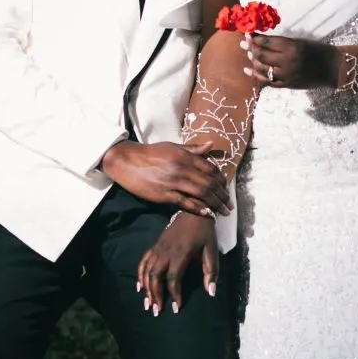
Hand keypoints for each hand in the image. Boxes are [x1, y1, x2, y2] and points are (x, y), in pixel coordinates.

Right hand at [101, 139, 230, 215]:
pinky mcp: (164, 195)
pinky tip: (207, 213)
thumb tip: (212, 145)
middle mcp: (182, 169)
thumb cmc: (151, 153)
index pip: (210, 169)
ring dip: (215, 204)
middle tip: (229, 205)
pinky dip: (198, 208)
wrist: (127, 162)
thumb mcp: (173, 147)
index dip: (222, 180)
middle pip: (209, 183)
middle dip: (222, 195)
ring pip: (201, 194)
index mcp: (185, 156)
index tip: (227, 189)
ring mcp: (173, 182)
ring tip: (223, 212)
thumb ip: (193, 148)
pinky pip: (185, 203)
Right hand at [136, 213, 218, 315]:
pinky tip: (140, 287)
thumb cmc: (204, 232)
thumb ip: (211, 271)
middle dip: (155, 295)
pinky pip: (143, 262)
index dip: (174, 295)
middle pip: (155, 277)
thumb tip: (211, 292)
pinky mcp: (154, 246)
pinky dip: (140, 275)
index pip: (173, 278)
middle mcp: (166, 252)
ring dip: (146, 288)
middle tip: (156, 311)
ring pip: (147, 271)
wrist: (193, 211)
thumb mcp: (212, 250)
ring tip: (148, 304)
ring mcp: (158, 248)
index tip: (176, 308)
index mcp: (181, 254)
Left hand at [243, 33, 341, 90]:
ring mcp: (287, 75)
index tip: (247, 34)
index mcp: (292, 47)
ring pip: (263, 69)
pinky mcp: (288, 85)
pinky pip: (268, 82)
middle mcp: (288, 61)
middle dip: (250, 48)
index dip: (255, 38)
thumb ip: (282, 43)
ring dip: (253, 61)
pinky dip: (257, 76)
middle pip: (262, 55)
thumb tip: (262, 40)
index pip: (267, 42)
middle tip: (243, 44)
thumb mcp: (300, 41)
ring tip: (249, 55)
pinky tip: (249, 71)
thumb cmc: (317, 51)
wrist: (332, 68)